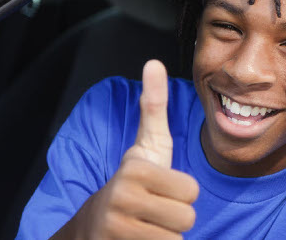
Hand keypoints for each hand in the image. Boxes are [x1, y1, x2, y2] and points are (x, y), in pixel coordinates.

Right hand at [54, 60, 198, 238]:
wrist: (95, 226)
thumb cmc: (133, 182)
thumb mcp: (147, 145)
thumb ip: (153, 105)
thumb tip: (154, 62)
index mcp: (133, 170)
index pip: (191, 191)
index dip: (182, 192)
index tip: (161, 189)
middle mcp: (120, 200)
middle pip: (186, 217)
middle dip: (177, 216)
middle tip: (155, 209)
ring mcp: (117, 230)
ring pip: (177, 239)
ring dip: (168, 235)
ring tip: (149, 225)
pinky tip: (142, 239)